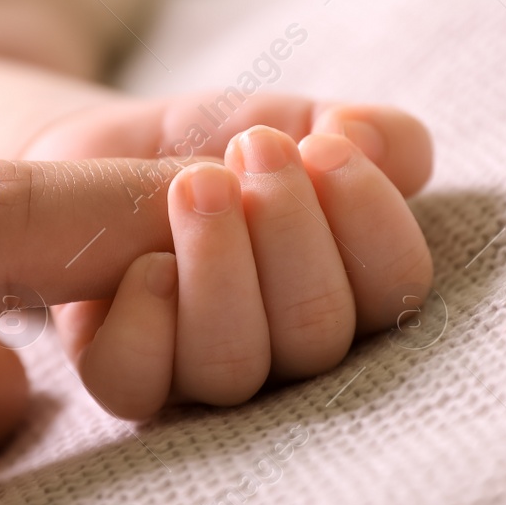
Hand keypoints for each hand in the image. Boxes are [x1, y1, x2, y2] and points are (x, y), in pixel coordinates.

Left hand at [24, 95, 434, 416]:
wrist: (108, 157)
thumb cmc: (216, 146)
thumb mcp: (294, 118)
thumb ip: (366, 131)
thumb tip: (369, 140)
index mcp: (352, 288)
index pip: (397, 284)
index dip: (372, 219)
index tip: (326, 145)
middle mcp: (288, 347)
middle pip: (318, 331)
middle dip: (290, 228)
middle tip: (256, 146)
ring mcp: (206, 371)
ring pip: (233, 367)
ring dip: (218, 266)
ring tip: (196, 181)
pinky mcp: (129, 376)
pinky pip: (137, 386)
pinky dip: (143, 323)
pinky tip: (143, 261)